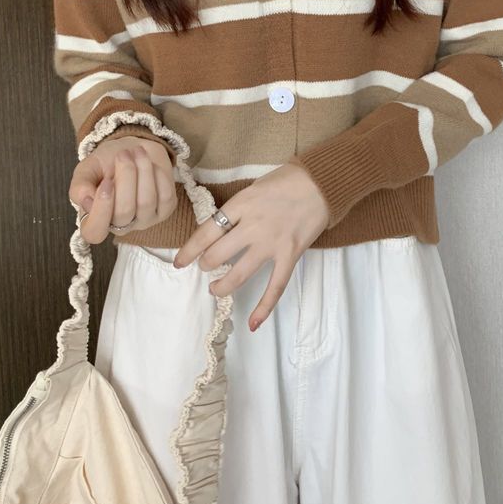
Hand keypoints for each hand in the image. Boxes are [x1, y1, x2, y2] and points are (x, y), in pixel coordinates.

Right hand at [68, 136, 177, 243]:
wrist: (133, 150)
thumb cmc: (107, 163)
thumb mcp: (87, 169)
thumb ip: (80, 185)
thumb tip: (85, 200)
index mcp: (95, 219)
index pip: (94, 232)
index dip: (101, 209)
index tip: (106, 182)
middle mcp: (120, 226)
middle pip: (124, 212)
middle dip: (125, 176)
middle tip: (123, 154)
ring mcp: (144, 221)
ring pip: (146, 202)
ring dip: (143, 170)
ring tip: (137, 152)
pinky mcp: (165, 211)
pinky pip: (165, 197)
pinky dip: (159, 175)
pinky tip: (152, 165)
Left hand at [172, 162, 328, 330]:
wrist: (322, 182)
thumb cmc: (288, 180)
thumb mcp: (254, 188)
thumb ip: (238, 209)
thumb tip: (221, 228)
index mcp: (241, 205)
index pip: (206, 232)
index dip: (189, 250)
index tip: (179, 261)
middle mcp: (252, 226)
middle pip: (217, 255)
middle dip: (206, 265)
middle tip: (207, 266)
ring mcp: (271, 243)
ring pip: (238, 274)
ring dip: (222, 286)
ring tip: (216, 289)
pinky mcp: (290, 255)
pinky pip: (275, 287)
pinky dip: (264, 307)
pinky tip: (253, 323)